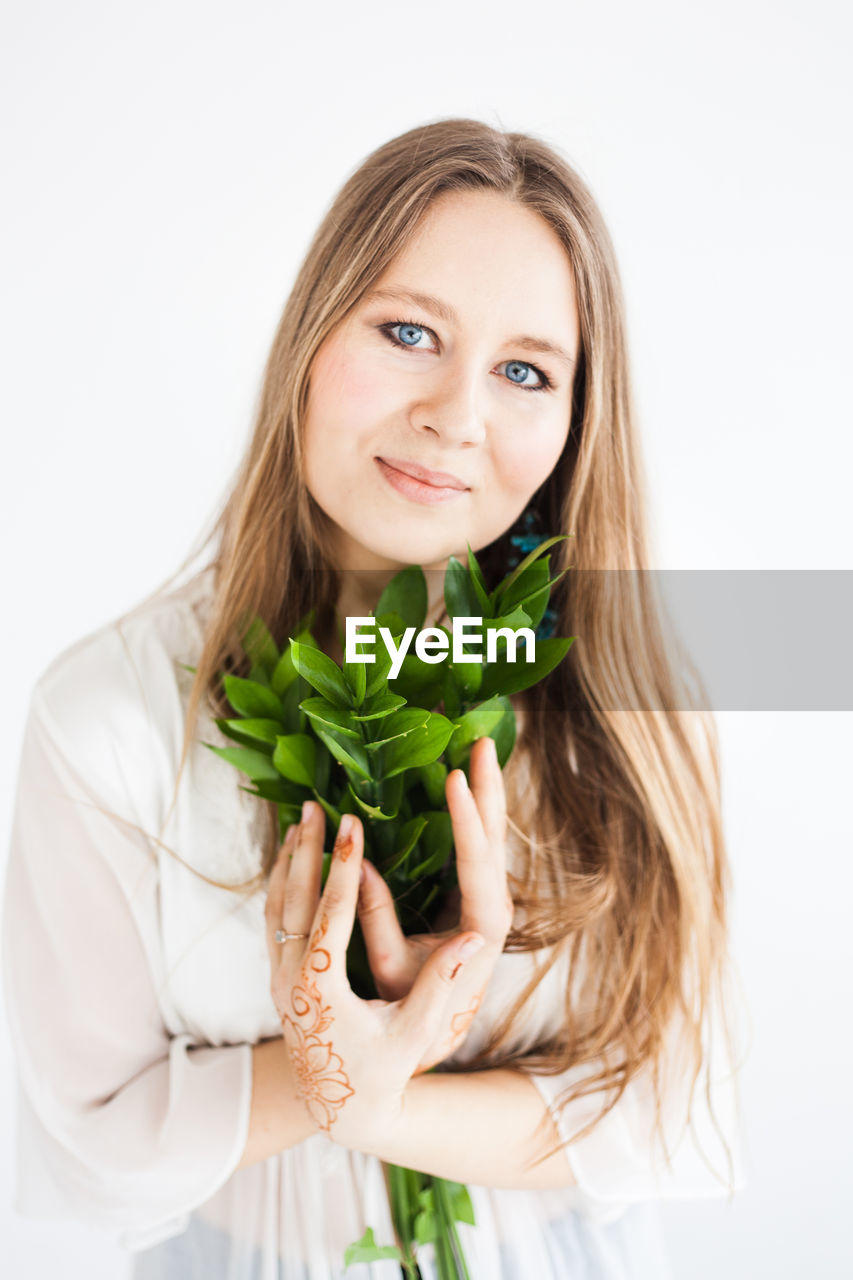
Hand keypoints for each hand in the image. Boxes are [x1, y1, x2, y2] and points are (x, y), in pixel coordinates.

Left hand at [264, 803, 485, 1149]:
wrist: (340, 1108)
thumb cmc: (385, 1074)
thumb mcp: (417, 1036)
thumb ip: (443, 986)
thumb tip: (478, 939)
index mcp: (323, 993)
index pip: (329, 919)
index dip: (340, 871)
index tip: (350, 827)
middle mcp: (291, 983)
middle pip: (291, 903)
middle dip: (305, 851)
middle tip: (316, 805)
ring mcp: (278, 981)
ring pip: (275, 908)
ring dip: (288, 860)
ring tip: (301, 817)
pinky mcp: (278, 978)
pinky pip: (272, 919)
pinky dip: (280, 881)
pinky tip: (293, 855)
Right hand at [356, 735, 513, 1071]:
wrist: (436, 1035)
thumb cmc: (409, 1009)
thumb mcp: (388, 969)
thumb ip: (377, 919)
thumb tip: (358, 864)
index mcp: (481, 927)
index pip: (477, 864)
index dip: (467, 820)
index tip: (454, 779)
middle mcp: (494, 908)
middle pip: (496, 838)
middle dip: (488, 787)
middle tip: (482, 740)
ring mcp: (490, 898)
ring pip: (494, 835)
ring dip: (486, 790)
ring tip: (479, 745)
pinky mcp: (478, 894)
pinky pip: (480, 843)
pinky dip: (476, 809)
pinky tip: (466, 781)